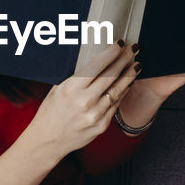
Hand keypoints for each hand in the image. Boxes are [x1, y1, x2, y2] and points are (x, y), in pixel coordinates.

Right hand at [24, 41, 139, 163]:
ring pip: (118, 90)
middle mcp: (85, 101)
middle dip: (125, 59)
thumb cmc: (50, 112)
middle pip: (112, 75)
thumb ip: (75, 76)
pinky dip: (123, 91)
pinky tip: (128, 83)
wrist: (48, 141)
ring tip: (136, 65)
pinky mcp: (102, 125)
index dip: (112, 52)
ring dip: (129, 75)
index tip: (120, 44)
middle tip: (134, 49)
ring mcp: (96, 114)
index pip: (98, 65)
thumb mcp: (57, 89)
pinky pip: (116, 104)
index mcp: (71, 88)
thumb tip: (94, 59)